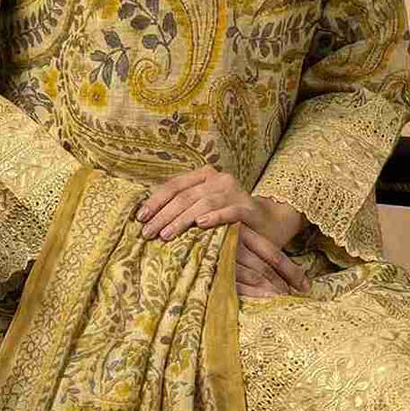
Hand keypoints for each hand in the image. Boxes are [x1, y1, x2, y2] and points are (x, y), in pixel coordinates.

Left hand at [134, 165, 309, 298]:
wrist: (269, 223)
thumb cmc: (229, 220)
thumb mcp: (203, 209)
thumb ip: (183, 208)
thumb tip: (148, 220)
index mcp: (204, 176)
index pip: (174, 185)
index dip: (155, 201)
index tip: (140, 218)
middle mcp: (218, 179)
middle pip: (185, 196)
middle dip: (163, 215)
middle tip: (148, 233)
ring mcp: (234, 192)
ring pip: (202, 203)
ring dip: (182, 220)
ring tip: (166, 235)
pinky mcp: (248, 207)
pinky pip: (229, 211)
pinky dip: (215, 217)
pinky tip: (200, 225)